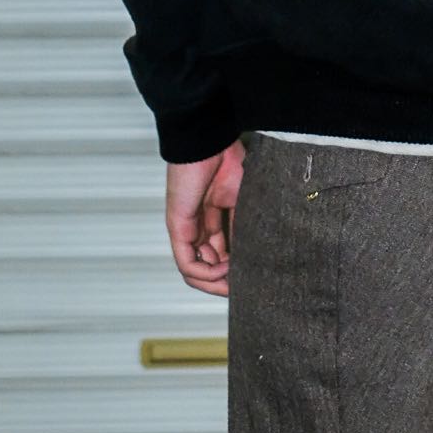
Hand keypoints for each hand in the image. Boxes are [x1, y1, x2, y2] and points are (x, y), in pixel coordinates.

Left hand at [165, 138, 246, 294]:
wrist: (211, 142)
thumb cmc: (228, 162)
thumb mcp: (245, 201)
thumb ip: (244, 229)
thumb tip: (254, 258)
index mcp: (214, 218)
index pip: (222, 254)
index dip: (236, 270)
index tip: (254, 279)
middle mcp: (198, 227)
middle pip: (207, 267)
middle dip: (225, 283)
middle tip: (245, 289)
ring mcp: (186, 229)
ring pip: (194, 272)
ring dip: (215, 282)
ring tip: (235, 280)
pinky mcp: (178, 228)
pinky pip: (186, 263)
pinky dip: (206, 273)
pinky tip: (225, 268)